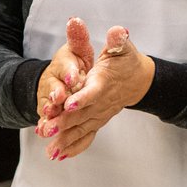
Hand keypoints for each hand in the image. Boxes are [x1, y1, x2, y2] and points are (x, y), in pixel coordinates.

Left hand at [39, 25, 154, 160]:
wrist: (139, 80)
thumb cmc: (127, 61)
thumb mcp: (122, 47)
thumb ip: (118, 40)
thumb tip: (117, 31)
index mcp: (104, 83)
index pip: (93, 91)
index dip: (82, 98)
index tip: (69, 104)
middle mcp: (101, 102)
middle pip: (82, 114)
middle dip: (64, 123)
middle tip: (47, 130)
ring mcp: (99, 115)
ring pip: (81, 129)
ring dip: (65, 139)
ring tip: (50, 151)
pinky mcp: (97, 121)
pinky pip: (86, 136)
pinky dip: (73, 147)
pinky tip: (59, 155)